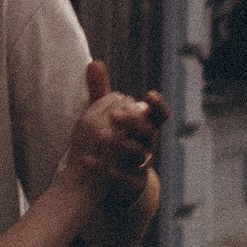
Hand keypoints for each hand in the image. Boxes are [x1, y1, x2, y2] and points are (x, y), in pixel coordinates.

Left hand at [62, 61, 167, 210]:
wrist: (119, 185)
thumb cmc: (115, 143)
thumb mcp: (106, 117)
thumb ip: (101, 92)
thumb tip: (93, 61)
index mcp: (145, 129)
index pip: (160, 116)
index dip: (158, 106)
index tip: (148, 94)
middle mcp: (147, 147)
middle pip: (148, 134)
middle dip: (133, 123)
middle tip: (114, 114)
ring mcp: (141, 167)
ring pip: (137, 155)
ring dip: (120, 144)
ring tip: (100, 135)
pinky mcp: (131, 186)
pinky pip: (121, 178)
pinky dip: (103, 169)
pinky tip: (86, 161)